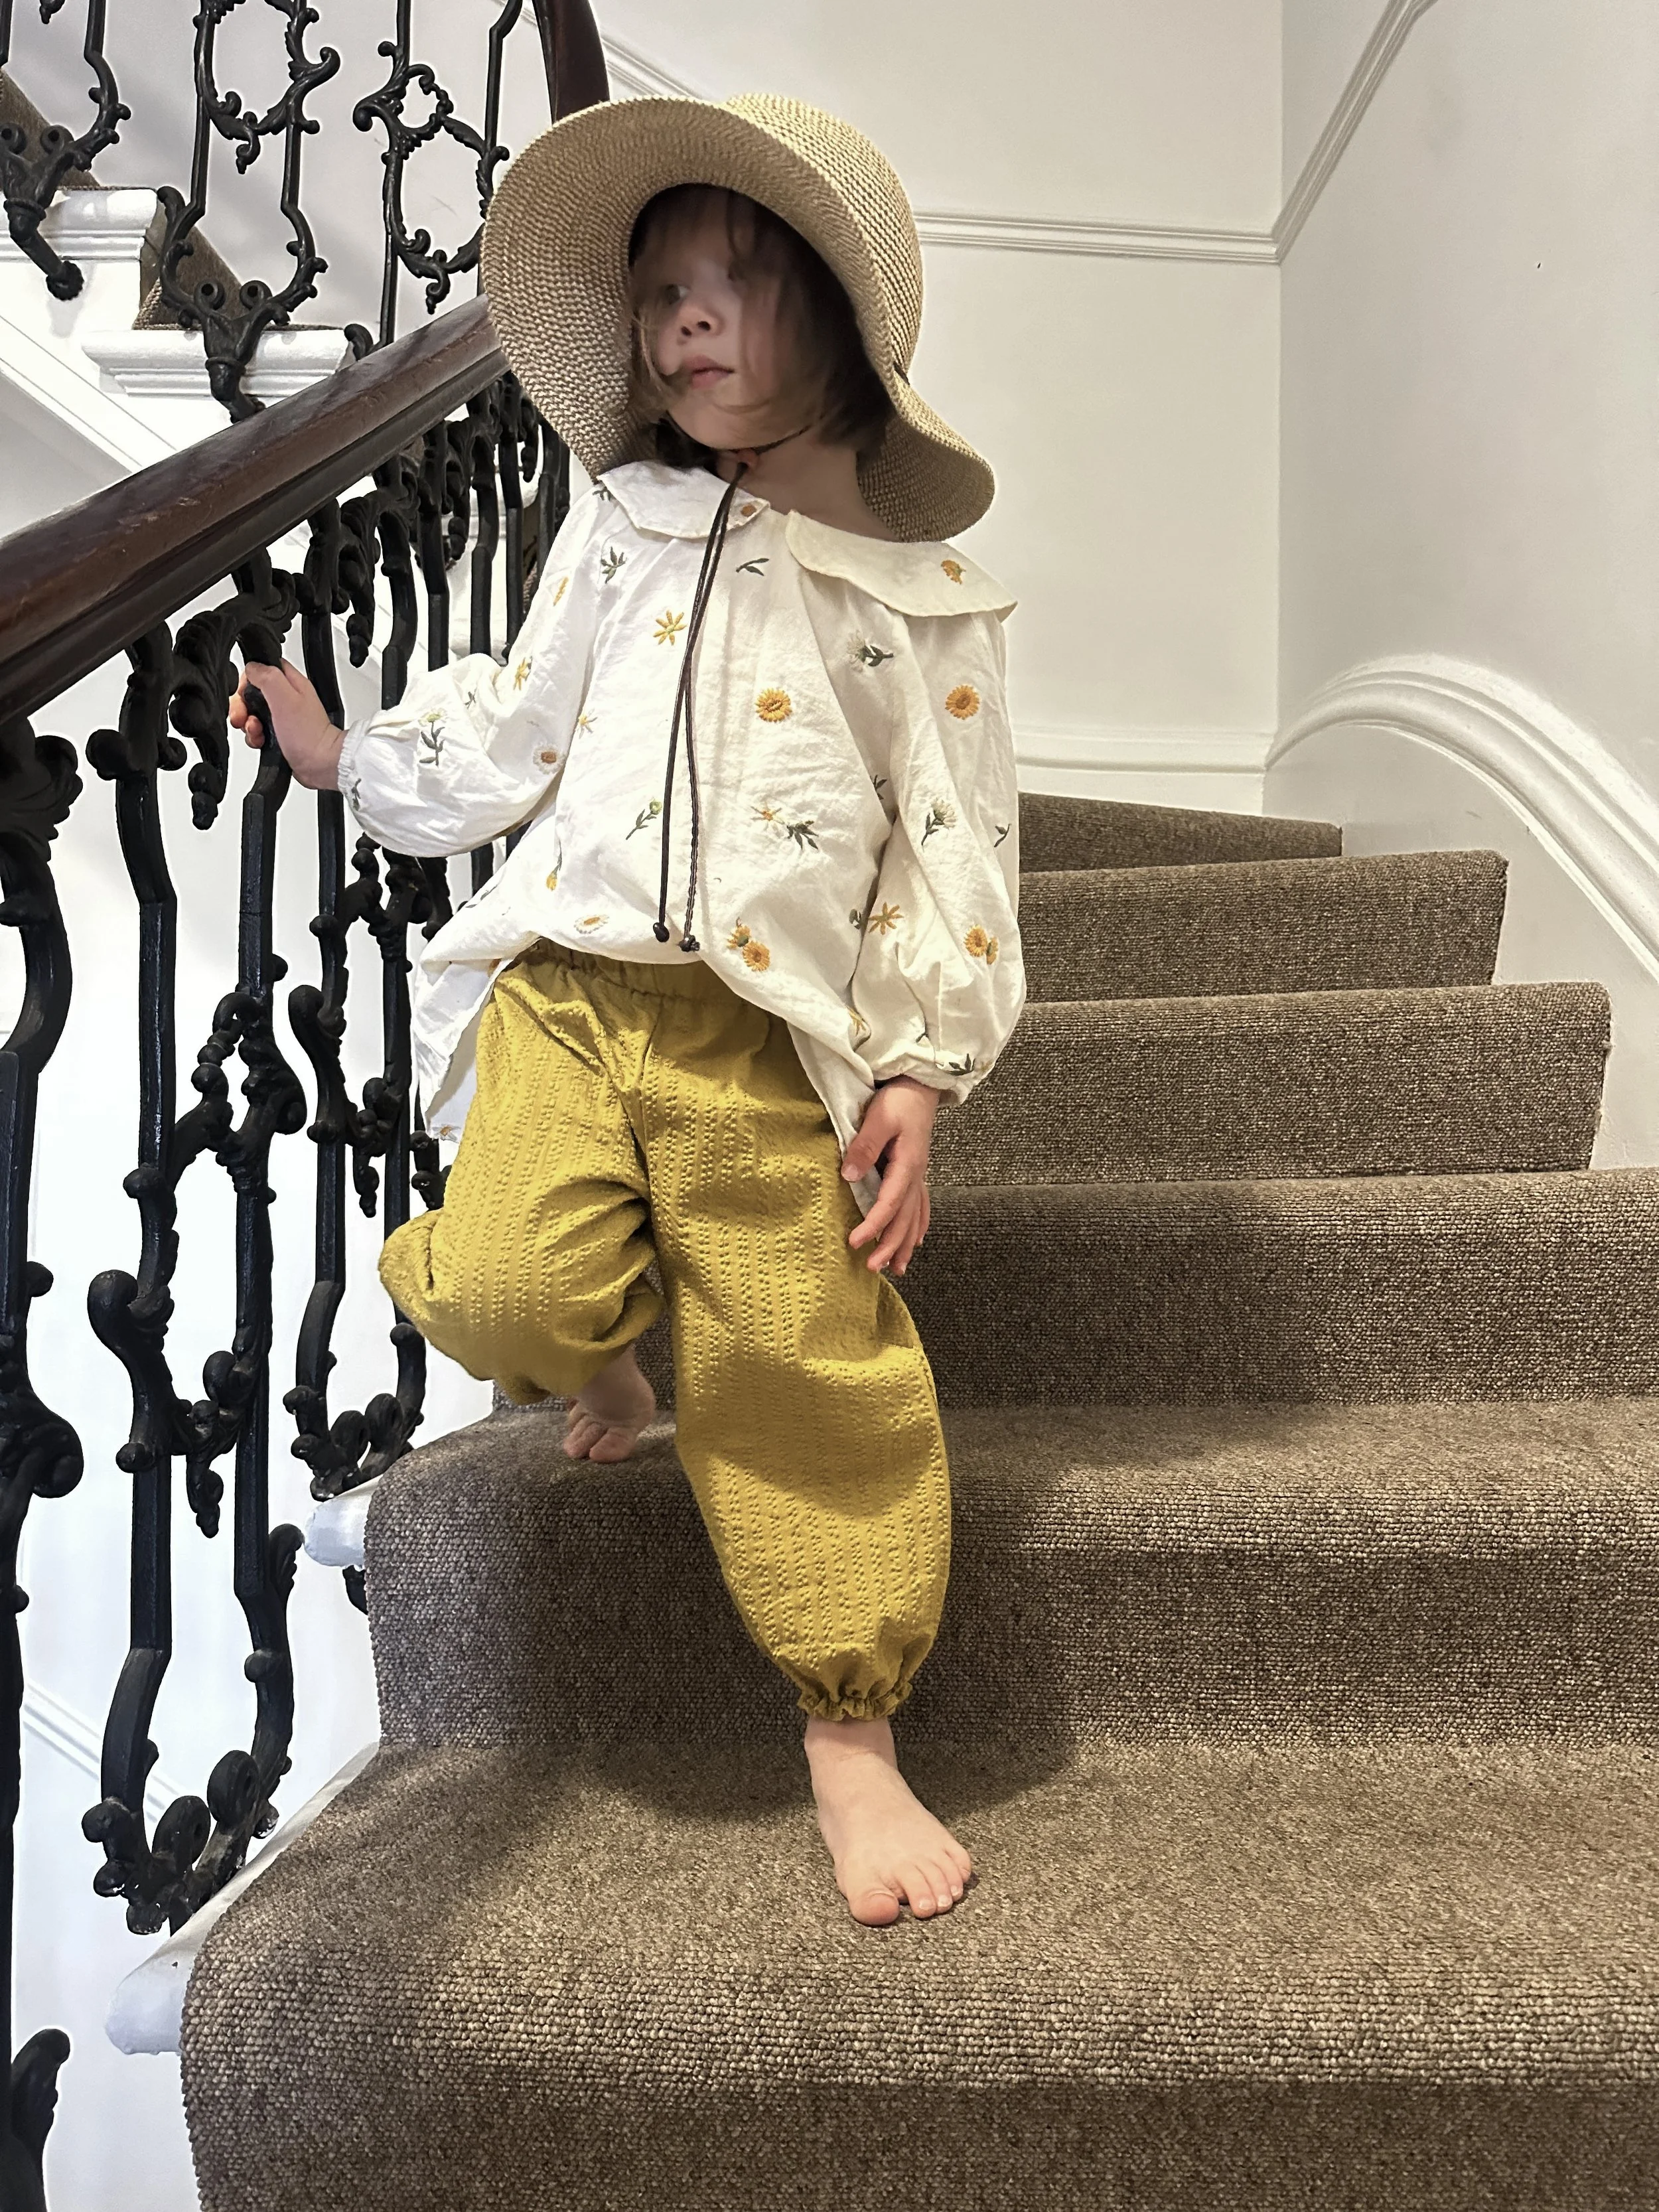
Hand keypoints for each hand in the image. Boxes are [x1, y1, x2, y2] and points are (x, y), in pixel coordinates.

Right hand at [229, 657, 343, 790]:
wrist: (320, 765)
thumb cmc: (309, 734)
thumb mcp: (285, 698)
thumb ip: (267, 677)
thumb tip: (251, 667)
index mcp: (291, 683)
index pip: (262, 669)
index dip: (247, 680)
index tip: (245, 694)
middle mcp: (286, 698)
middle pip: (252, 693)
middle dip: (242, 705)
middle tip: (244, 717)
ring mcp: (282, 717)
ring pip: (252, 713)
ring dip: (248, 723)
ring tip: (256, 732)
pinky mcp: (279, 734)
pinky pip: (257, 731)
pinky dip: (254, 737)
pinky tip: (260, 741)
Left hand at [841, 1075, 939, 1275]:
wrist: (920, 1085)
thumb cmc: (900, 1099)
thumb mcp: (879, 1118)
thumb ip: (865, 1148)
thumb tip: (849, 1176)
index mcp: (908, 1166)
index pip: (889, 1204)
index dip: (872, 1226)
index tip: (855, 1242)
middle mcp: (917, 1175)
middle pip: (905, 1219)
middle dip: (890, 1246)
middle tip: (874, 1268)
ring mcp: (919, 1174)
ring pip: (914, 1216)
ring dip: (905, 1243)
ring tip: (898, 1268)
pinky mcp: (916, 1170)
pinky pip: (920, 1205)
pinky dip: (918, 1224)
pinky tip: (917, 1238)